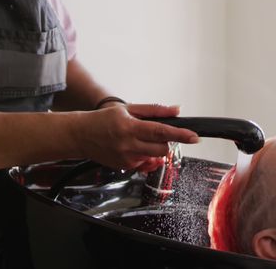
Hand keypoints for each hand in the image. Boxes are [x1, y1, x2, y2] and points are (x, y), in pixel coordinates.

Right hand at [74, 103, 198, 170]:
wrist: (81, 135)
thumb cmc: (103, 120)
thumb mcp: (128, 108)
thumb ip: (154, 110)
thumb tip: (176, 110)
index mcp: (130, 127)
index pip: (161, 131)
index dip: (180, 134)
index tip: (194, 137)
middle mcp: (128, 145)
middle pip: (162, 148)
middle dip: (165, 141)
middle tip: (155, 132)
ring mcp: (126, 159)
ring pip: (155, 157)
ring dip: (154, 148)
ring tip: (140, 139)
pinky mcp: (125, 167)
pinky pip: (145, 164)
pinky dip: (145, 155)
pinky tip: (133, 148)